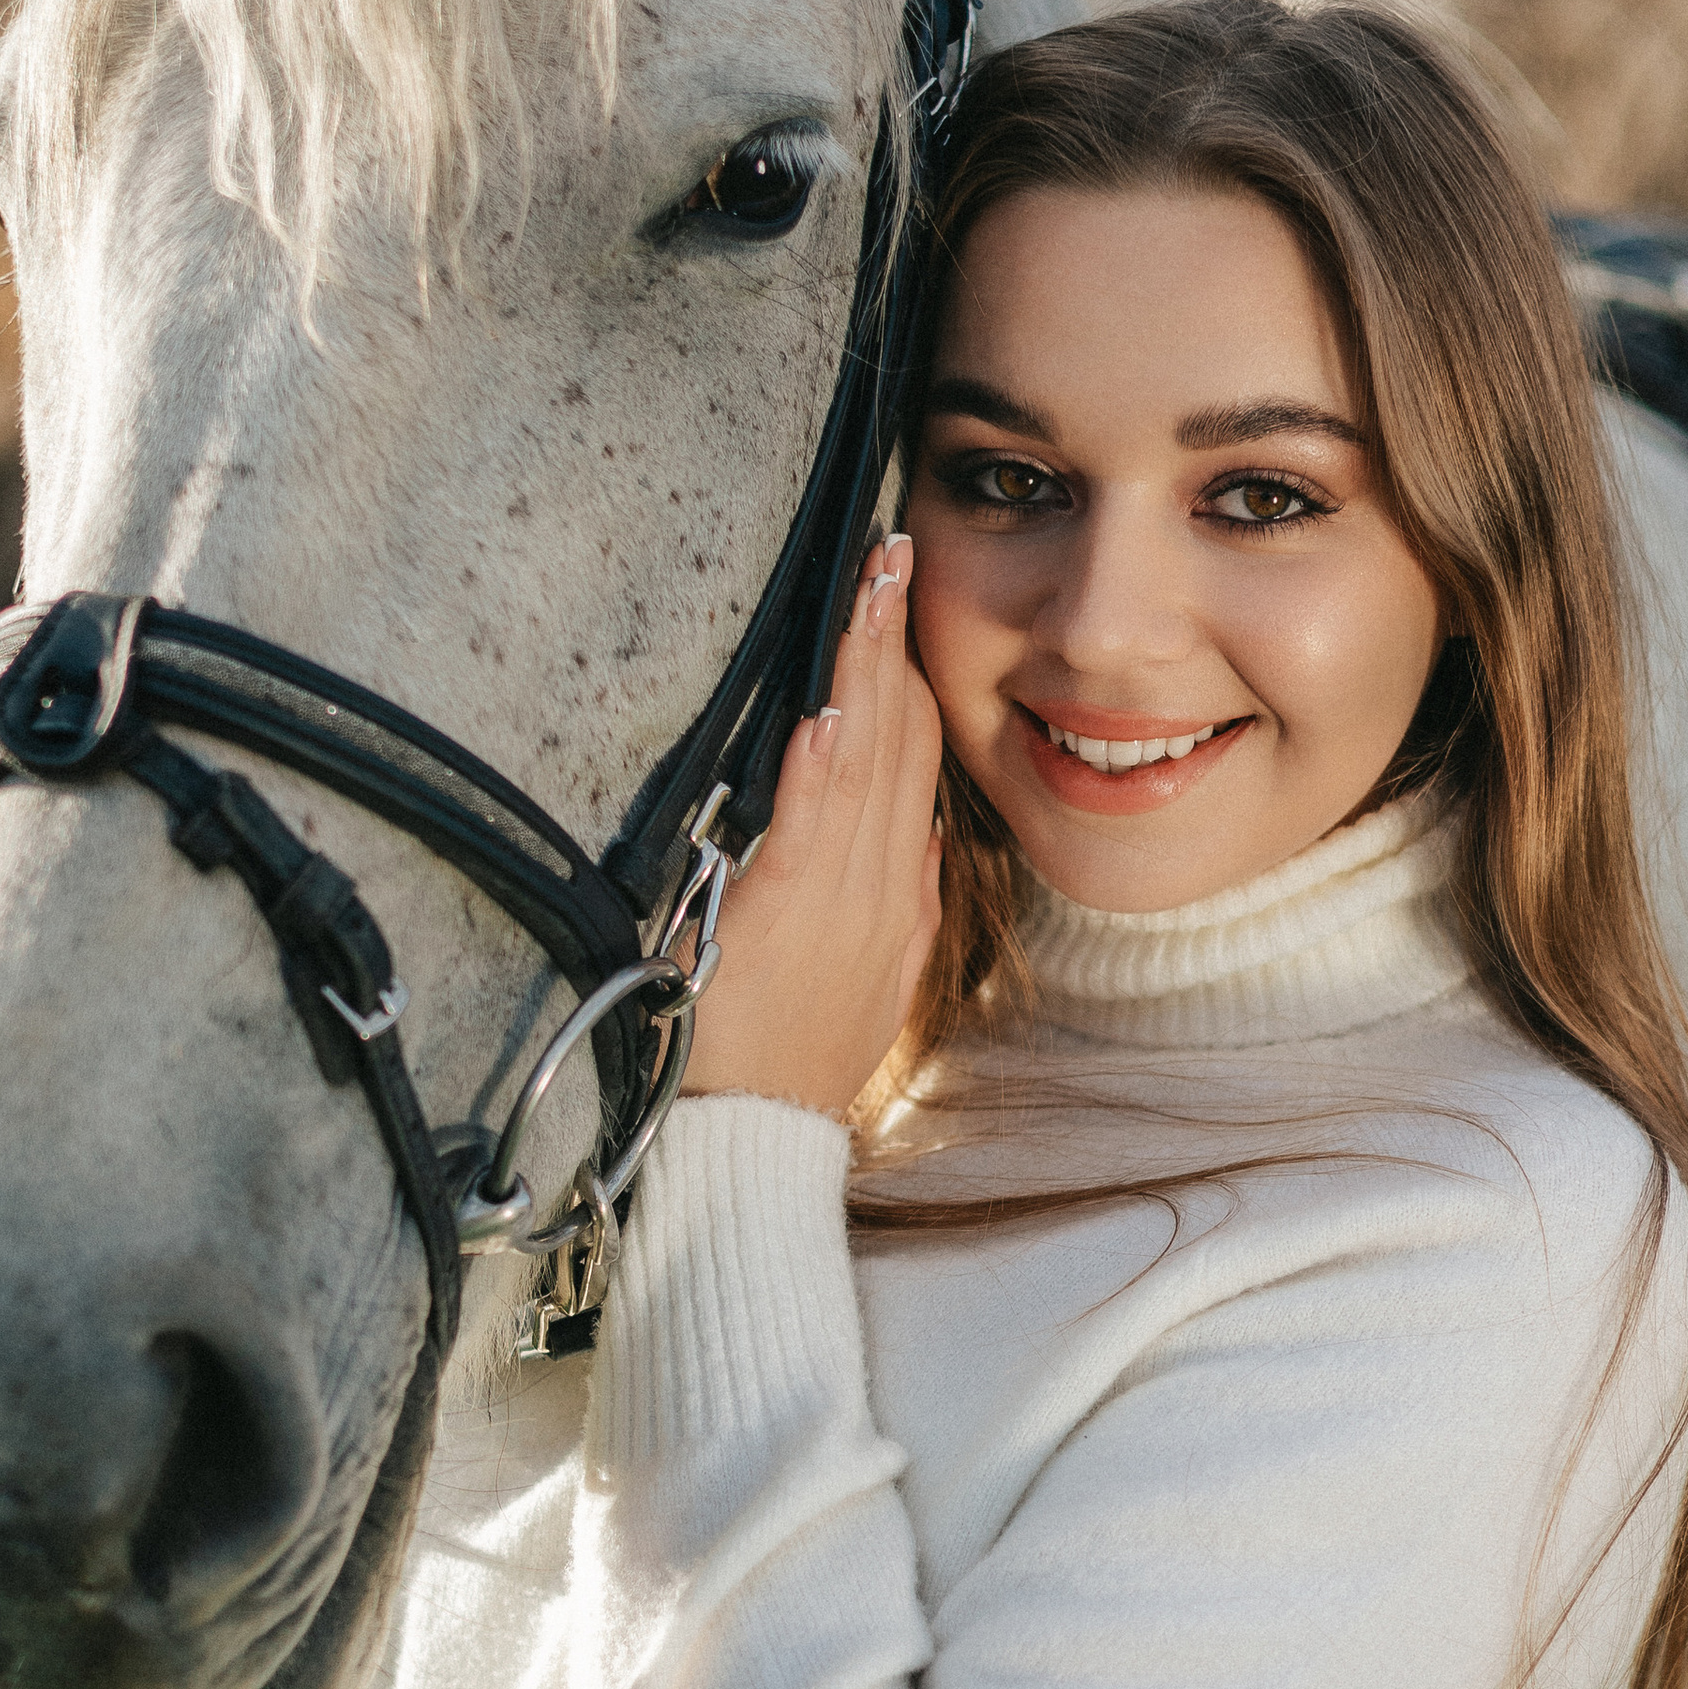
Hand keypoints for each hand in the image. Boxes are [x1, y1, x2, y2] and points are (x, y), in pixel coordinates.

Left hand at [682, 534, 943, 1117]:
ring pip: (862, 760)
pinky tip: (825, 707)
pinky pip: (810, 824)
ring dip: (863, 668)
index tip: (903, 604)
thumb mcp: (880, 982)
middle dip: (893, 641)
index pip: (917, 760)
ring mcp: (837, 895)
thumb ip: (904, 904)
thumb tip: (923, 835)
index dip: (913, 675)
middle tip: (891, 553)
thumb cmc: (802, 1059)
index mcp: (898, 893)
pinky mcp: (784, 912)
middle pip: (898, 739)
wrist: (764, 1135)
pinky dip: (819, 762)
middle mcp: (879, 883)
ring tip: (869, 589)